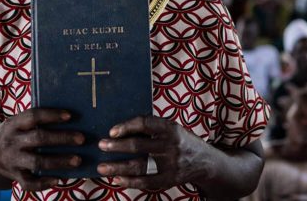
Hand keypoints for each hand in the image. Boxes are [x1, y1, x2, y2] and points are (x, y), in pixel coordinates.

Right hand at [0, 108, 84, 191]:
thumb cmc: (10, 136)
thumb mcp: (15, 123)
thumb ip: (32, 121)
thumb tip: (67, 117)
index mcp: (12, 124)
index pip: (32, 116)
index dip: (51, 115)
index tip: (69, 116)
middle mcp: (11, 142)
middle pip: (39, 138)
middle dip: (62, 138)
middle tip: (81, 139)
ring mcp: (12, 160)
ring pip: (37, 162)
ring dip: (59, 161)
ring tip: (77, 160)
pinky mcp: (14, 176)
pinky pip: (29, 183)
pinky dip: (44, 183)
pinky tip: (59, 179)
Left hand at [97, 115, 211, 190]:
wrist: (205, 162)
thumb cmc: (182, 141)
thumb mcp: (173, 128)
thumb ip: (153, 127)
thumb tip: (121, 128)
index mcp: (170, 128)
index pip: (145, 124)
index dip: (127, 126)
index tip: (112, 131)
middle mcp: (171, 145)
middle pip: (138, 145)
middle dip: (116, 146)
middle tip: (101, 145)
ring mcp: (170, 164)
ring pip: (139, 166)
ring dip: (118, 167)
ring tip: (102, 167)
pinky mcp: (170, 180)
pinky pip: (146, 182)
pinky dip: (130, 181)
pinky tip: (117, 179)